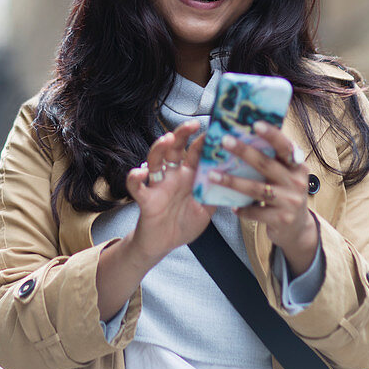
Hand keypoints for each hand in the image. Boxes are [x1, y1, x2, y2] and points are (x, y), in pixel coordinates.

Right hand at [126, 121, 215, 265]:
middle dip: (182, 134)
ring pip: (155, 160)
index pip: (196, 152)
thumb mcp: (206, 209)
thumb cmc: (184, 223)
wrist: (163, 245)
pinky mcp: (146, 199)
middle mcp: (173, 175)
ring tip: (167, 139)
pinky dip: (135, 177)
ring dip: (159, 147)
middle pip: (175, 148)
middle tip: (193, 123)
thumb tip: (233, 179)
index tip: (216, 127)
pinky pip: (137, 186)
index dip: (205, 140)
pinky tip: (140, 172)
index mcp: (189, 175)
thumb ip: (215, 194)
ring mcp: (159, 185)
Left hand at [207, 122, 318, 276]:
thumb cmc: (285, 192)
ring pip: (256, 189)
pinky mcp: (281, 219)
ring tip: (213, 174)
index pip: (285, 147)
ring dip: (233, 181)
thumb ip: (274, 158)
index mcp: (298, 166)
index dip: (272, 135)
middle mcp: (297, 182)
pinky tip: (231, 206)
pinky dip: (242, 209)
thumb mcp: (286, 174)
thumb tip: (248, 133)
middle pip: (266, 165)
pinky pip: (255, 212)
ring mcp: (290, 202)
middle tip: (224, 141)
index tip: (255, 124)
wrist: (297, 227)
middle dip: (244, 152)